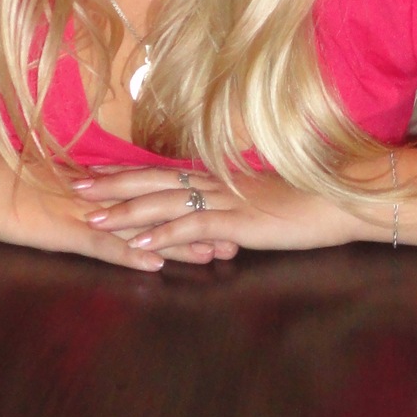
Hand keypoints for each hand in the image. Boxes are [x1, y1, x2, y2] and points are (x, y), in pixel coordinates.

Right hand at [0, 151, 228, 270]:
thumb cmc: (9, 182)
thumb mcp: (56, 190)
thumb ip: (84, 197)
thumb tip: (105, 204)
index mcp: (102, 188)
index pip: (156, 198)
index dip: (190, 207)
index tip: (222, 215)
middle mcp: (103, 199)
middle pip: (160, 214)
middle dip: (198, 228)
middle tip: (236, 240)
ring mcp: (86, 215)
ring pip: (143, 230)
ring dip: (179, 244)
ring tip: (214, 256)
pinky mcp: (65, 231)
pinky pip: (102, 244)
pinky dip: (128, 252)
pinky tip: (154, 261)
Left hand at [72, 165, 385, 258]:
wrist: (341, 200)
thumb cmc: (309, 202)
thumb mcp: (262, 202)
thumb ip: (235, 206)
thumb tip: (214, 217)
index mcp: (219, 177)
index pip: (163, 172)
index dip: (128, 172)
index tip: (95, 172)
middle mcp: (215, 183)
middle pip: (152, 181)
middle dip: (112, 185)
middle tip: (74, 187)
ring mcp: (225, 201)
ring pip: (163, 202)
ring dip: (125, 211)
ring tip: (92, 217)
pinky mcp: (237, 222)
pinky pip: (193, 227)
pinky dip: (162, 234)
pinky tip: (139, 244)